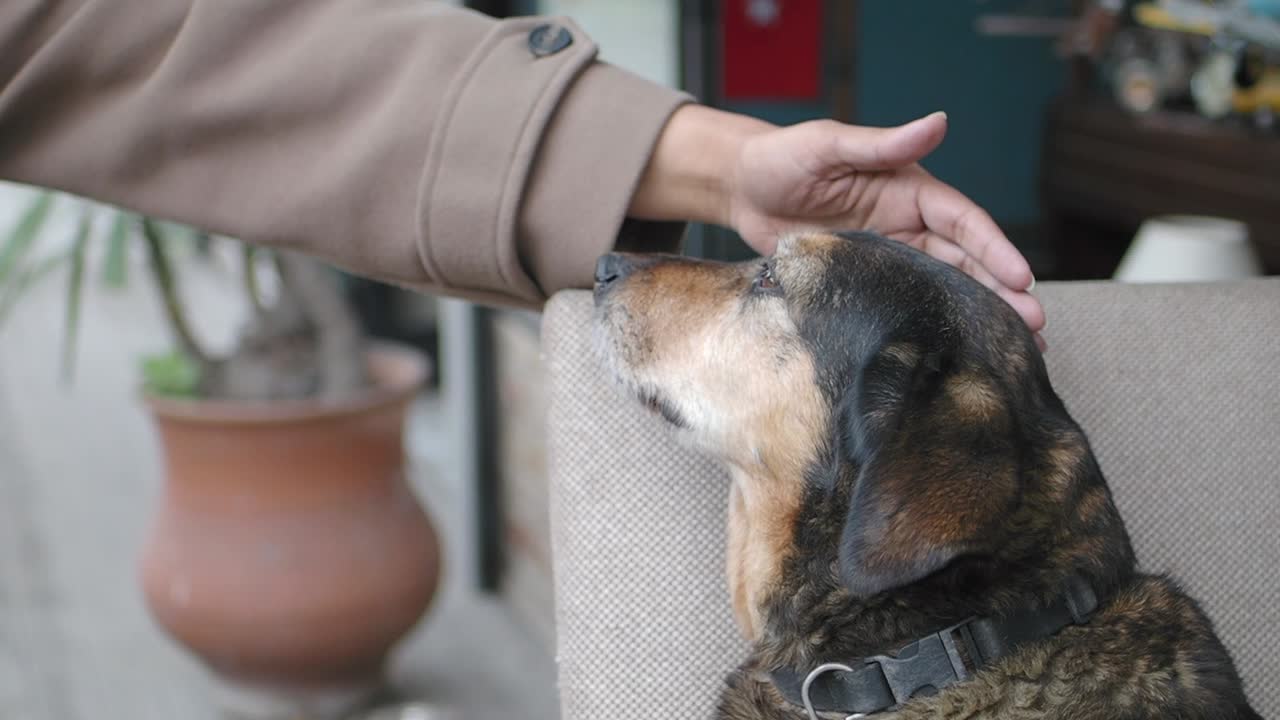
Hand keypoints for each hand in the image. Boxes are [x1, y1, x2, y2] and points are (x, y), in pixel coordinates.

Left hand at [628, 106, 1045, 341]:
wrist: (739, 189)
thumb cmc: (784, 157)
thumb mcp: (831, 144)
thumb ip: (883, 142)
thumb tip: (938, 122)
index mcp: (909, 190)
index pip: (963, 221)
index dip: (994, 249)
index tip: (1023, 277)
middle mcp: (905, 225)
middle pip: (964, 261)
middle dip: (1001, 291)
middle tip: (1035, 327)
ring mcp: (886, 256)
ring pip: (942, 287)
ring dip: (977, 312)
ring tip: (1014, 346)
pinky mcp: (860, 281)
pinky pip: (902, 304)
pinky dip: (929, 324)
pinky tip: (953, 350)